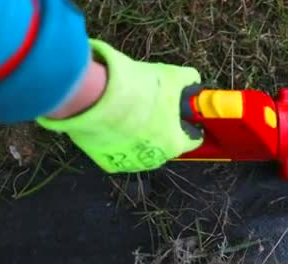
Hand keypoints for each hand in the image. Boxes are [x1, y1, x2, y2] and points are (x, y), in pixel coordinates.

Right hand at [36, 39, 202, 172]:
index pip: (193, 139)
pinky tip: (112, 123)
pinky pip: (118, 151)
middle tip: (150, 106)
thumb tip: (192, 81)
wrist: (95, 97)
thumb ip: (188, 80)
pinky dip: (117, 140)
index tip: (182, 113)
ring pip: (142, 148)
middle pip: (166, 142)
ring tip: (128, 112)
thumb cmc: (138, 89)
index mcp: (175, 143)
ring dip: (139, 135)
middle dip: (161, 127)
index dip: (188, 123)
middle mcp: (156, 159)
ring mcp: (131, 163)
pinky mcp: (108, 162)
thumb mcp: (171, 76)